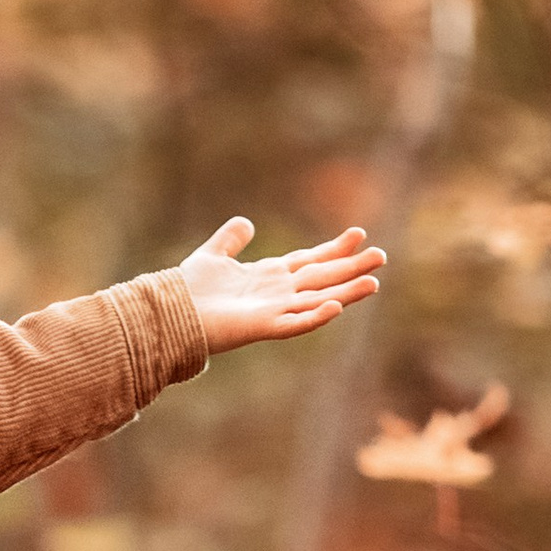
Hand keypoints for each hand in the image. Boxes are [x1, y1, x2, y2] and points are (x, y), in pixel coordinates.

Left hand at [175, 217, 383, 353]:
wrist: (168, 312)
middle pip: (321, 278)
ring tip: (374, 283)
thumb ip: (229, 239)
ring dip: (345, 292)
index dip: (333, 248)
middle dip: (350, 268)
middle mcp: (276, 294)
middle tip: (381, 256)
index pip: (309, 260)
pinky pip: (295, 323)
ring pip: (317, 300)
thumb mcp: (212, 255)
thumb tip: (245, 222)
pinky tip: (335, 306)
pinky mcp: (263, 327)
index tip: (358, 234)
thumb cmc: (187, 290)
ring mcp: (273, 311)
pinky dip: (315, 316)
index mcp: (268, 276)